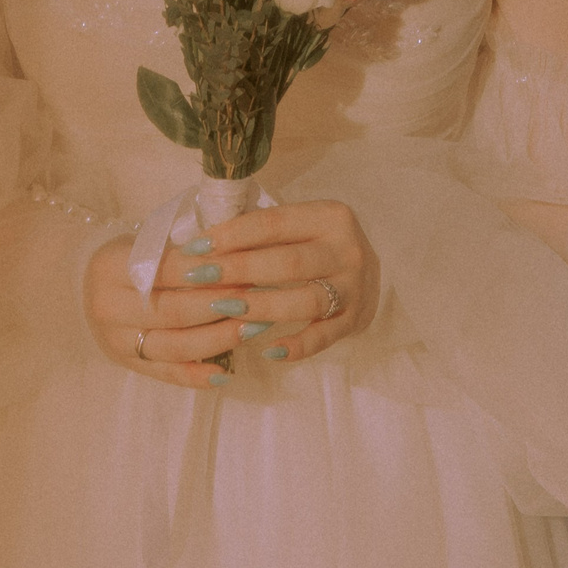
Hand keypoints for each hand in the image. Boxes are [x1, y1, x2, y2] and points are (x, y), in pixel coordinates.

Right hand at [85, 234, 245, 389]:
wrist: (89, 285)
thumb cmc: (129, 256)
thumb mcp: (146, 241)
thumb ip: (183, 249)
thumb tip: (234, 253)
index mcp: (111, 267)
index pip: (166, 270)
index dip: (205, 270)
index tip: (241, 266)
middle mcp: (108, 307)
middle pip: (172, 311)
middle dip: (218, 305)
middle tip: (254, 298)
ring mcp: (116, 340)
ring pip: (173, 346)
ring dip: (217, 339)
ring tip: (251, 329)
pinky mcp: (127, 364)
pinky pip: (166, 374)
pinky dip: (197, 376)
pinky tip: (225, 374)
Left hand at [86, 200, 379, 389]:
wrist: (372, 268)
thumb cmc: (316, 244)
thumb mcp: (299, 225)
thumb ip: (261, 231)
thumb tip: (202, 242)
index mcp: (330, 216)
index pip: (273, 223)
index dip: (232, 235)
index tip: (195, 247)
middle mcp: (348, 249)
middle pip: (288, 262)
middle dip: (239, 270)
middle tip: (199, 277)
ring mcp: (356, 287)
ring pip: (305, 300)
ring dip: (262, 306)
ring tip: (224, 310)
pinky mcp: (357, 320)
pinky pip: (324, 337)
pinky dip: (296, 346)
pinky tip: (267, 351)